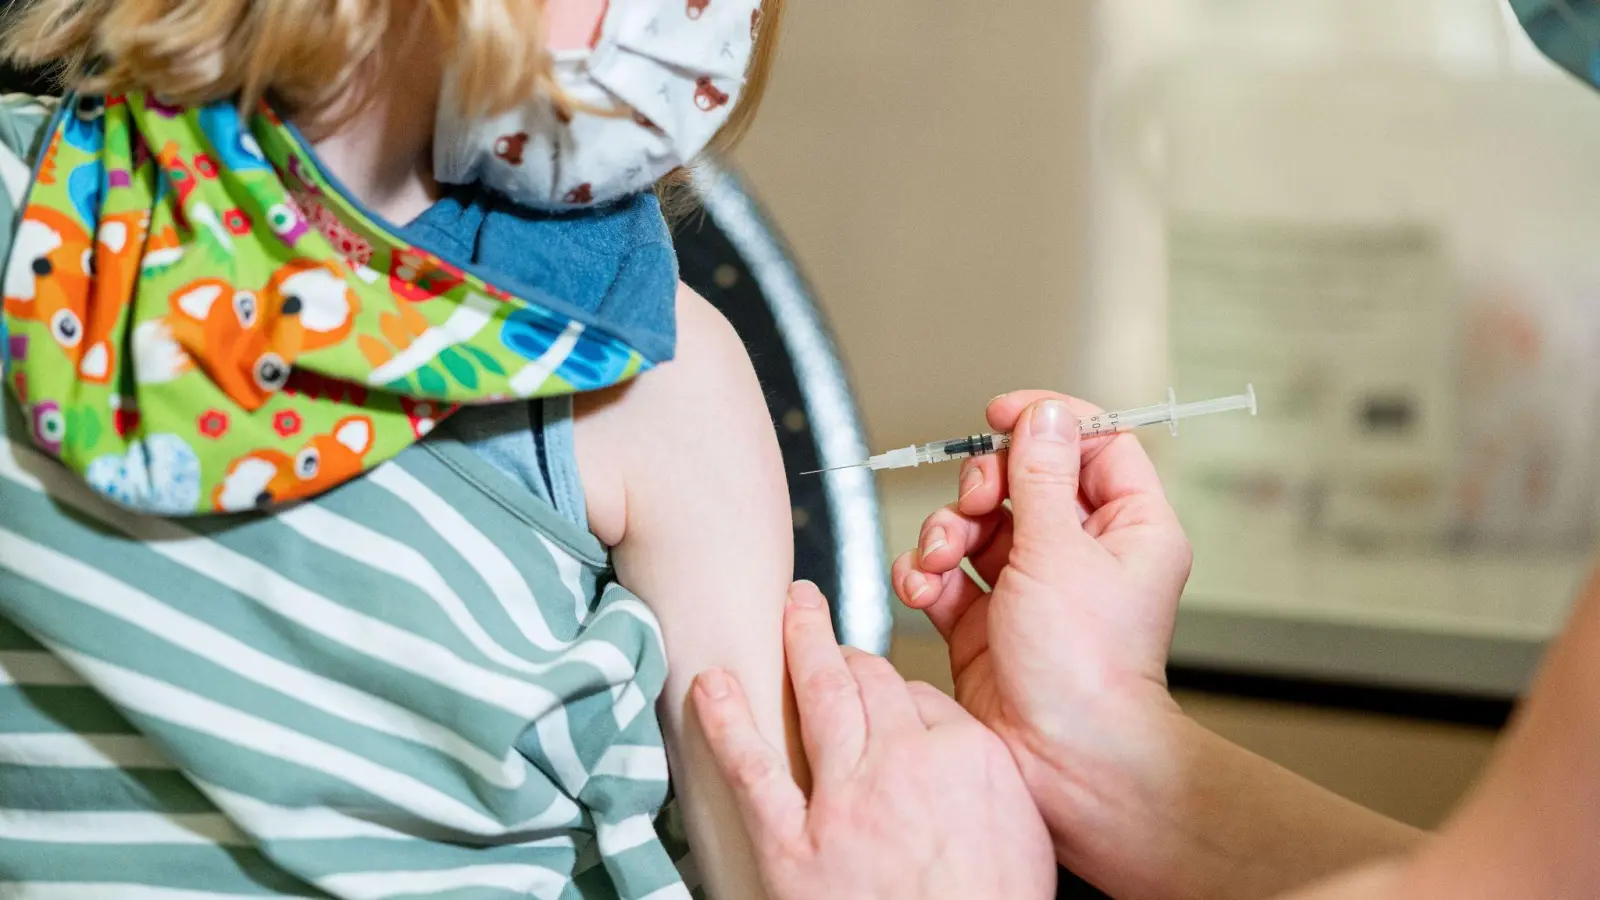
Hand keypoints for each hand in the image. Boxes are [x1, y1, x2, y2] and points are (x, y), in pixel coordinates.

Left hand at [691, 581, 1055, 899]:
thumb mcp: (1025, 834)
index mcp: (966, 756)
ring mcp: (845, 801)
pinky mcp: (793, 845)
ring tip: (787, 610)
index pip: (922, 696)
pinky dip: (727, 722)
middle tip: (816, 615)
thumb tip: (957, 754)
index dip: (897, 692)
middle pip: (870, 680)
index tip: (883, 690)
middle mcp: (904, 762)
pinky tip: (710, 687)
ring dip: (799, 643)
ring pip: (820, 699)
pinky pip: (753, 770)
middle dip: (843, 645)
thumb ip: (986, 779)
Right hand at [892, 394, 1192, 862]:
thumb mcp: (1059, 552)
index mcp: (1127, 528)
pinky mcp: (985, 622)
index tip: (1001, 416)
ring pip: (976, 524)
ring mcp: (1031, 588)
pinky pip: (946, 575)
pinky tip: (923, 590)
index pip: (1095, 444)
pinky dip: (927, 575)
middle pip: (1021, 479)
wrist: (1060, 761)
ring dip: (946, 532)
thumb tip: (1043, 415)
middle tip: (974, 507)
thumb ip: (1041, 476)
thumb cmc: (1085, 669)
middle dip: (982, 486)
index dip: (1047, 423)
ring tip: (940, 560)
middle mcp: (1081, 554)